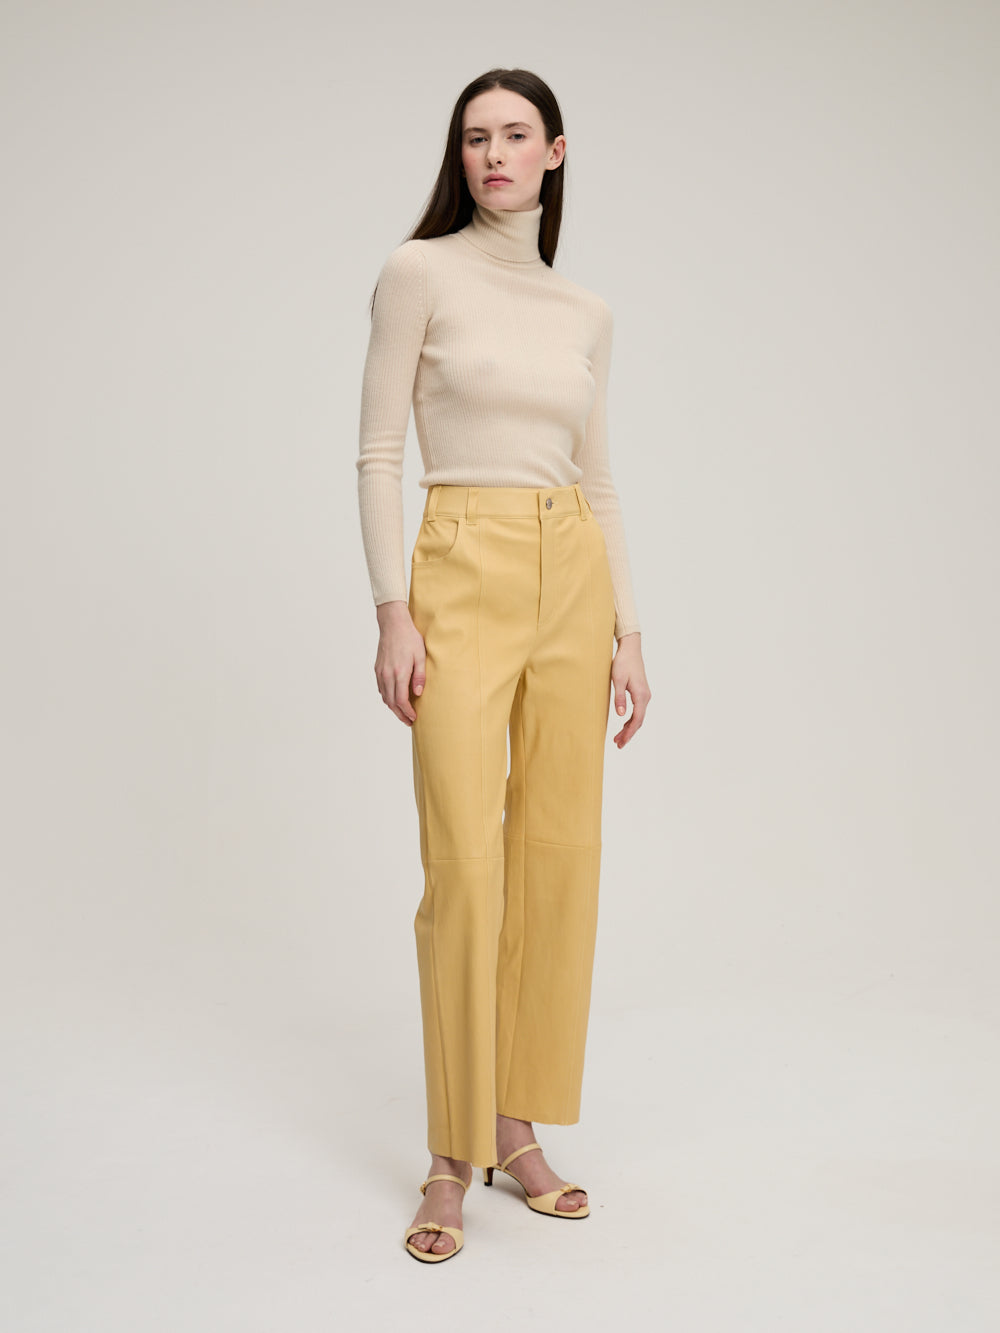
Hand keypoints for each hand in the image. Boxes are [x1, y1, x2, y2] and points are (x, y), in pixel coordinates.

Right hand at [374, 601, 425, 725]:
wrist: (393, 624)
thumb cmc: (409, 638)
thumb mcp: (420, 656)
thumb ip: (420, 676)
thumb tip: (418, 693)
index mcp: (399, 673)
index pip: (401, 700)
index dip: (407, 712)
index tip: (414, 718)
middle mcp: (387, 675)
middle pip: (391, 702)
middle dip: (400, 714)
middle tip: (408, 721)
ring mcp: (380, 672)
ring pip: (384, 697)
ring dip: (393, 707)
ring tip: (402, 713)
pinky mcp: (377, 669)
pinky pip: (381, 688)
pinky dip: (387, 697)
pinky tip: (394, 698)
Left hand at [610, 632, 650, 747]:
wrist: (630, 649)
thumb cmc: (623, 662)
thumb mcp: (617, 680)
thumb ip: (620, 698)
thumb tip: (621, 715)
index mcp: (641, 695)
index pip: (636, 720)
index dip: (629, 733)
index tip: (621, 742)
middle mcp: (646, 697)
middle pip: (639, 721)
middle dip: (629, 734)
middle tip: (618, 744)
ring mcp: (644, 695)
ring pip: (638, 716)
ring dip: (629, 728)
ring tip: (618, 738)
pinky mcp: (641, 692)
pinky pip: (638, 710)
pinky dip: (631, 719)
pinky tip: (624, 724)